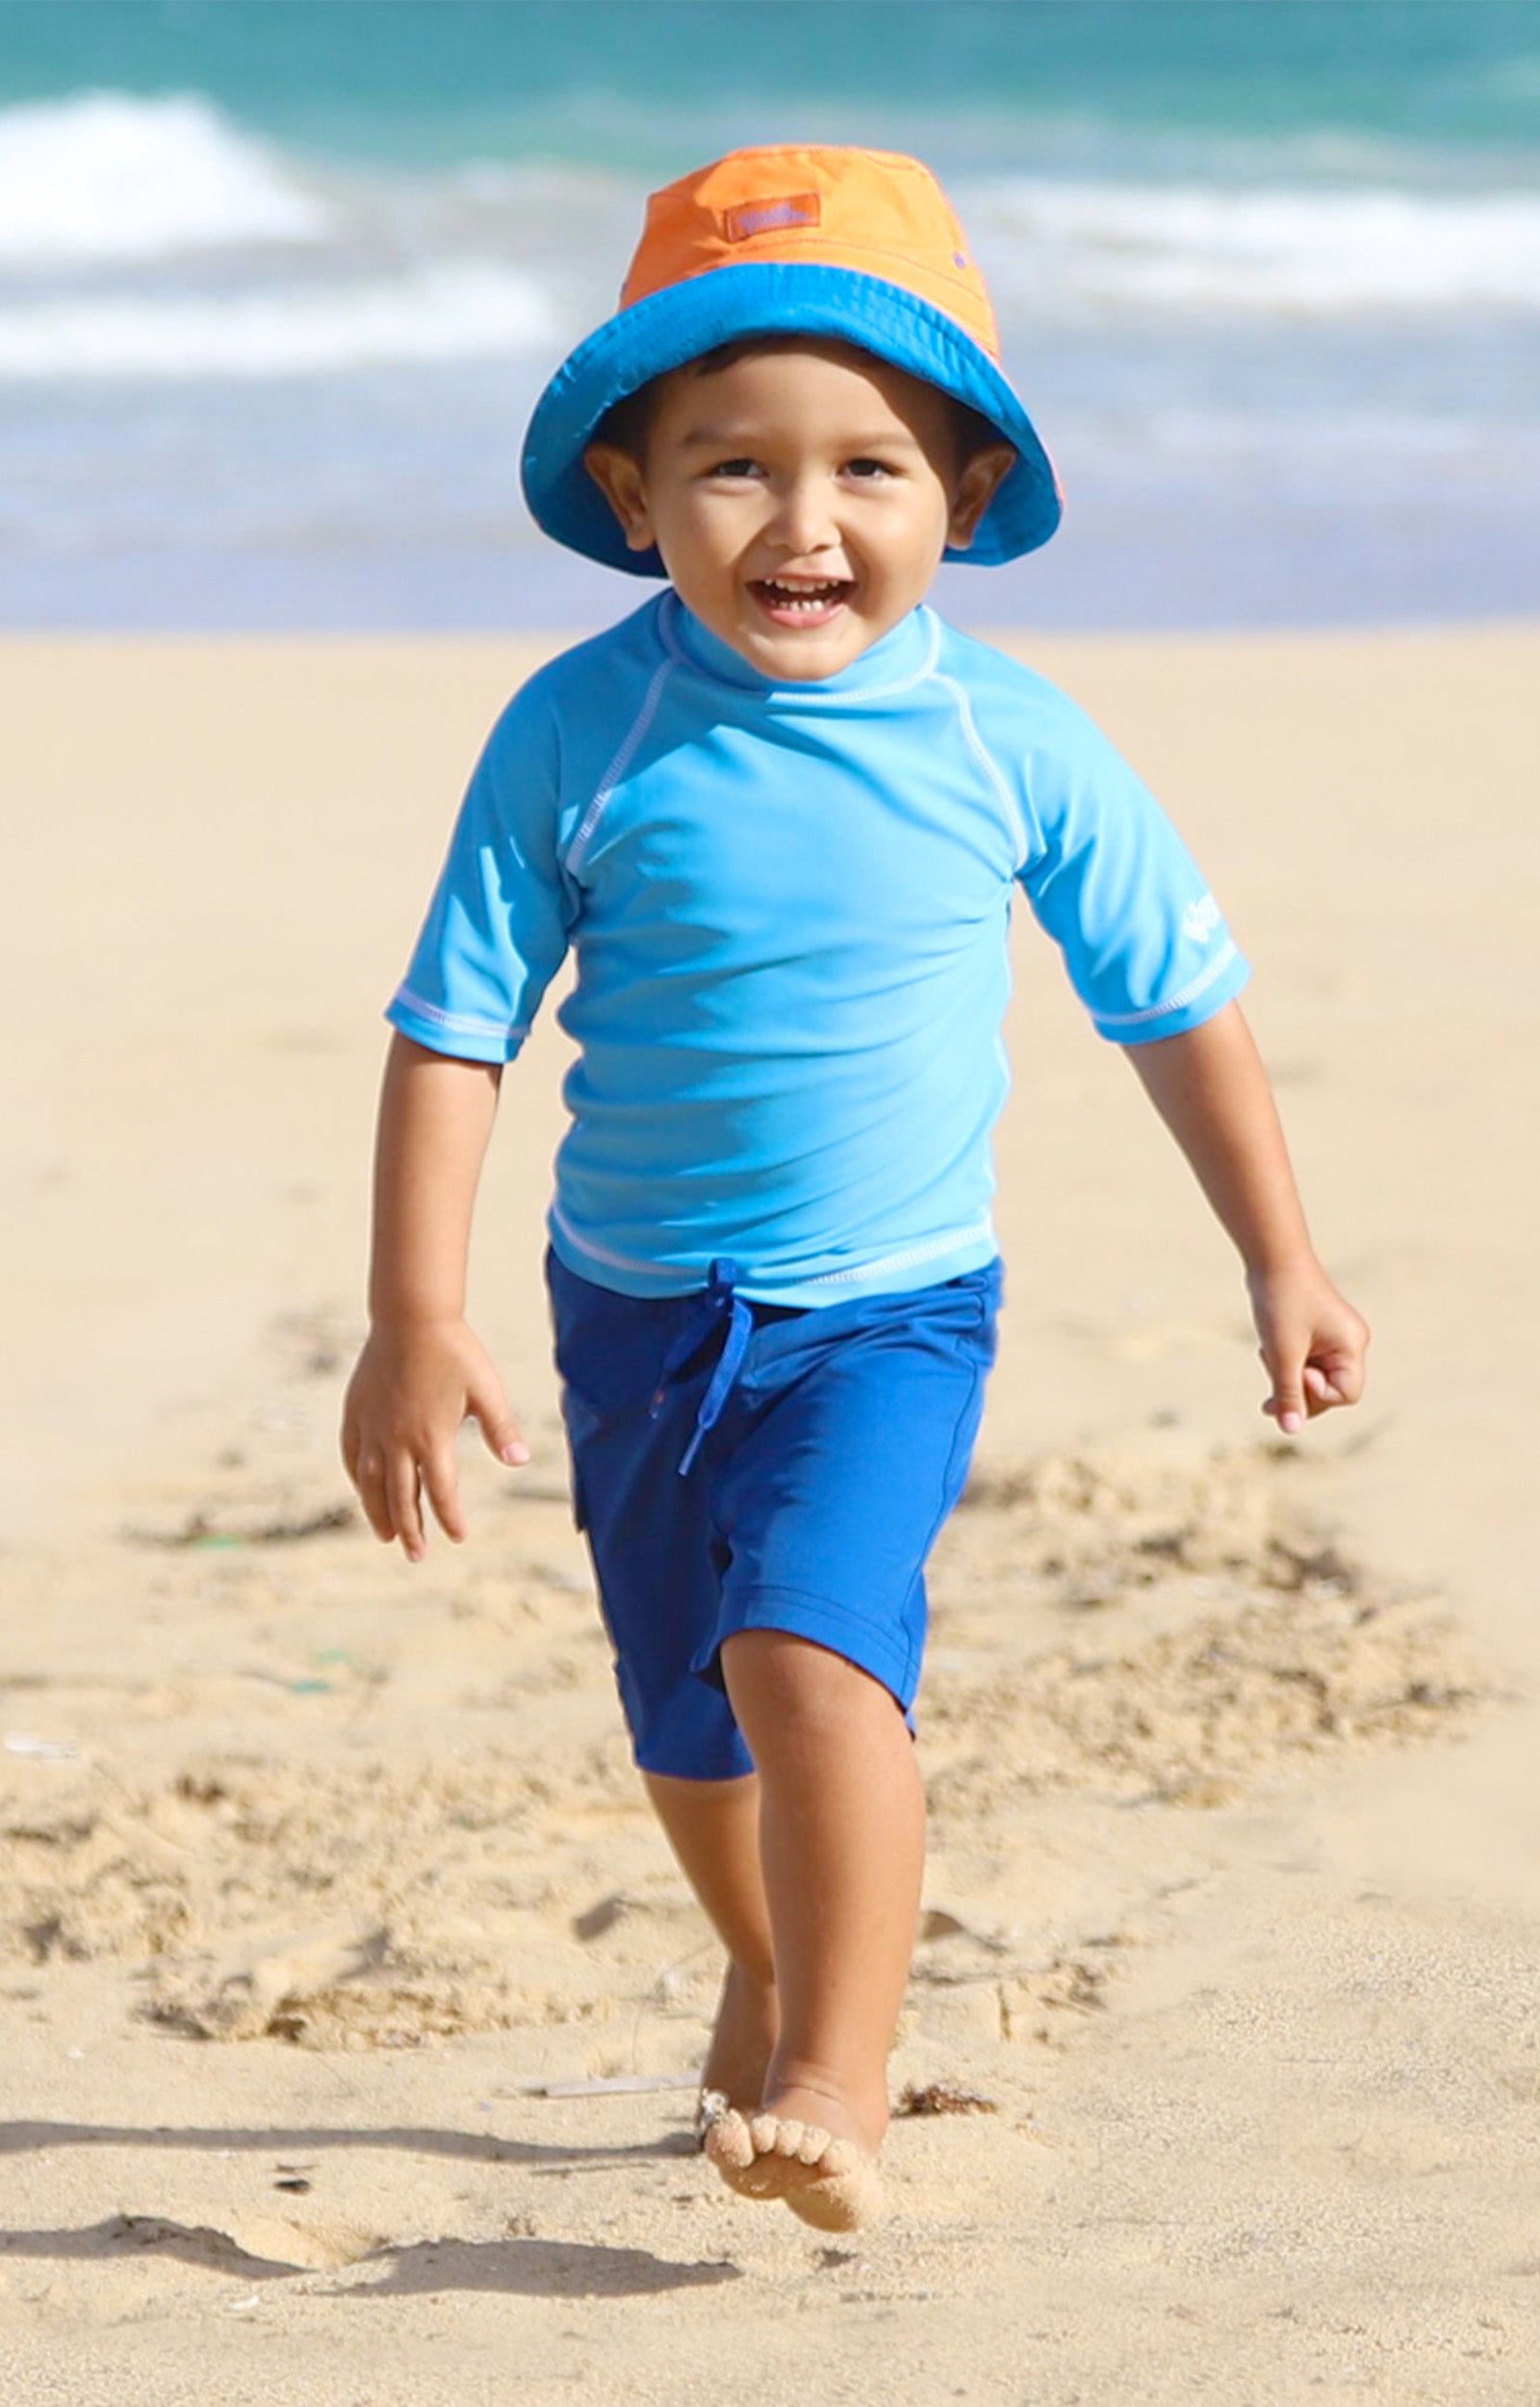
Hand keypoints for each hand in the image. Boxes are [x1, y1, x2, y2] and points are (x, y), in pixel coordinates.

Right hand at [340, 1316, 528, 1560]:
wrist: (411, 1317)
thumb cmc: (455, 1352)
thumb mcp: (487, 1389)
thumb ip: (501, 1427)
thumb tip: (520, 1461)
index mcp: (432, 1437)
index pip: (441, 1492)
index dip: (450, 1519)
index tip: (459, 1537)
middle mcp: (397, 1439)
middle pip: (401, 1498)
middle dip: (411, 1530)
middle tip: (416, 1555)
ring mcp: (372, 1427)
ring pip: (371, 1483)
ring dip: (378, 1512)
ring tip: (386, 1535)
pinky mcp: (356, 1412)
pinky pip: (352, 1455)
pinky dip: (358, 1478)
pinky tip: (364, 1489)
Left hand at [1246, 1258, 1369, 1436]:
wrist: (1270, 1257)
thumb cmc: (1281, 1301)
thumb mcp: (1283, 1353)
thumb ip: (1288, 1393)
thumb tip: (1290, 1430)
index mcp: (1352, 1346)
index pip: (1345, 1395)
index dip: (1316, 1394)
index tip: (1295, 1371)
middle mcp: (1348, 1343)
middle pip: (1328, 1390)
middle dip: (1296, 1386)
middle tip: (1273, 1369)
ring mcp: (1332, 1337)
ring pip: (1309, 1377)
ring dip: (1284, 1373)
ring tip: (1268, 1350)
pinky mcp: (1314, 1332)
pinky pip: (1301, 1362)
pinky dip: (1282, 1362)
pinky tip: (1265, 1347)